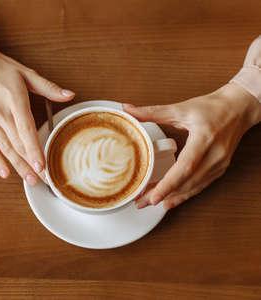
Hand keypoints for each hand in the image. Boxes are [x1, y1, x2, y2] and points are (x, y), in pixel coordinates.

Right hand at [0, 22, 74, 184]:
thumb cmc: (0, 67)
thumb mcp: (26, 73)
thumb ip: (48, 87)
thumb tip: (70, 95)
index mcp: (14, 98)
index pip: (26, 130)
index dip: (34, 150)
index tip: (42, 166)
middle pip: (17, 143)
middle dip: (31, 164)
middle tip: (44, 180)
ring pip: (4, 147)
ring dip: (17, 166)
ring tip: (29, 180)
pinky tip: (5, 173)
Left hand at [123, 83, 260, 209]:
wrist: (239, 108)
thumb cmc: (212, 107)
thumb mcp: (180, 108)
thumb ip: (152, 111)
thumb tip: (128, 109)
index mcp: (204, 138)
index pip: (185, 167)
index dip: (168, 184)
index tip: (154, 196)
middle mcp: (215, 155)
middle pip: (187, 182)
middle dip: (164, 195)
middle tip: (142, 202)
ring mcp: (219, 164)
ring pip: (193, 188)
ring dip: (172, 197)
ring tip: (150, 202)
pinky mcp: (219, 169)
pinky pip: (200, 186)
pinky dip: (183, 195)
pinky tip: (170, 200)